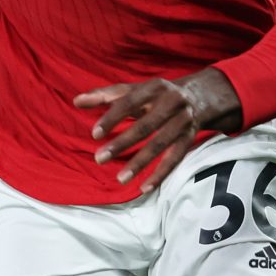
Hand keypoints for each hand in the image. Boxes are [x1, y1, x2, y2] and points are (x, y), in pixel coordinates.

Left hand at [75, 68, 242, 190]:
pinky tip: (143, 188)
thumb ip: (104, 95)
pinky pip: (175, 159)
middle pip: (146, 125)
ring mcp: (183, 121)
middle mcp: (172, 103)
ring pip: (161, 144)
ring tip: (120, 178)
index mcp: (154, 87)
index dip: (112, 117)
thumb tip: (77, 101)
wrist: (198, 96)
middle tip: (99, 158)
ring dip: (140, 163)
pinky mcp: (190, 138)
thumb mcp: (133, 90)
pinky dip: (160, 174)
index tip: (94, 134)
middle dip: (123, 143)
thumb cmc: (155, 95)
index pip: (130, 102)